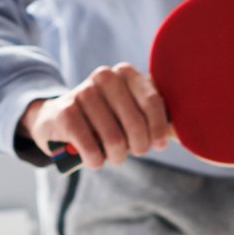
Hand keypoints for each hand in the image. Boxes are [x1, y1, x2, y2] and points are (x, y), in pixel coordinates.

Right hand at [23, 63, 169, 170]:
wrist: (57, 119)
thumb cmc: (104, 119)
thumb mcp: (128, 110)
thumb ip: (151, 115)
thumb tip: (176, 132)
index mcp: (125, 73)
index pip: (152, 102)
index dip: (158, 130)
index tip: (158, 145)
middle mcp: (104, 77)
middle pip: (136, 124)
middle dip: (138, 147)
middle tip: (132, 152)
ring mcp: (83, 93)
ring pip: (114, 140)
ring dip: (116, 157)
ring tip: (111, 156)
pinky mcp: (65, 113)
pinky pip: (92, 150)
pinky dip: (96, 161)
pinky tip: (93, 158)